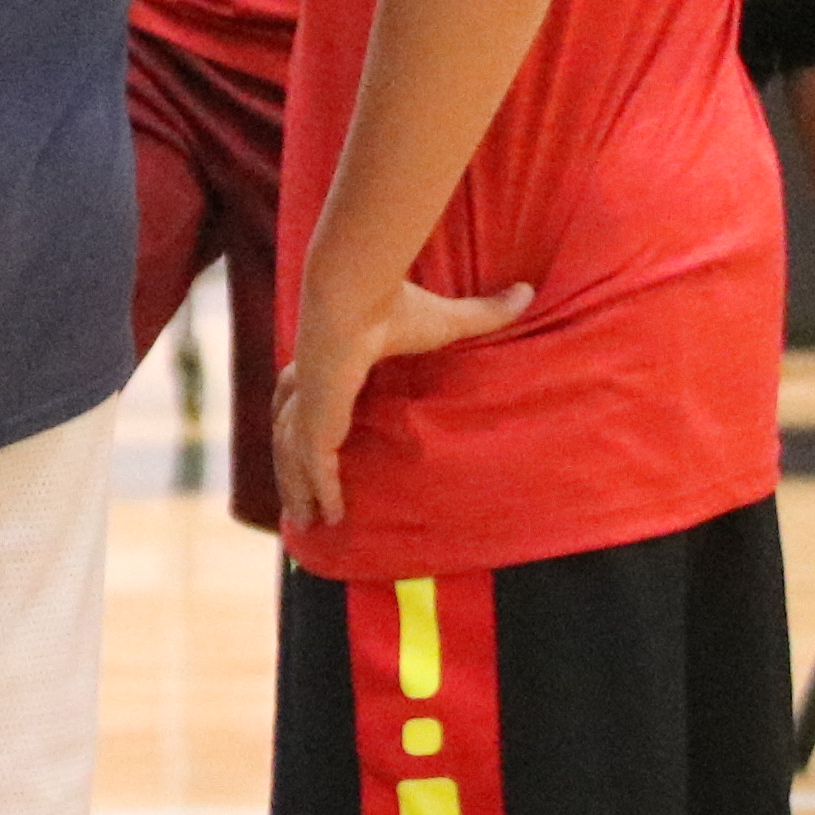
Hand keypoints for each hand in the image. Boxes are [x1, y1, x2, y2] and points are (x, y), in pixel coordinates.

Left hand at [274, 271, 538, 527]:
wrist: (357, 298)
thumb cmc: (395, 305)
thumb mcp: (445, 320)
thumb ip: (483, 313)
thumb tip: (526, 291)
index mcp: (326, 360)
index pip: (306, 395)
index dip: (306, 418)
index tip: (315, 437)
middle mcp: (308, 385)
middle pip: (287, 432)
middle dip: (289, 466)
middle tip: (297, 499)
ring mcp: (308, 406)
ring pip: (292, 456)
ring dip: (299, 489)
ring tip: (307, 523)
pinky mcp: (316, 422)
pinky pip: (317, 468)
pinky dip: (322, 492)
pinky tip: (331, 518)